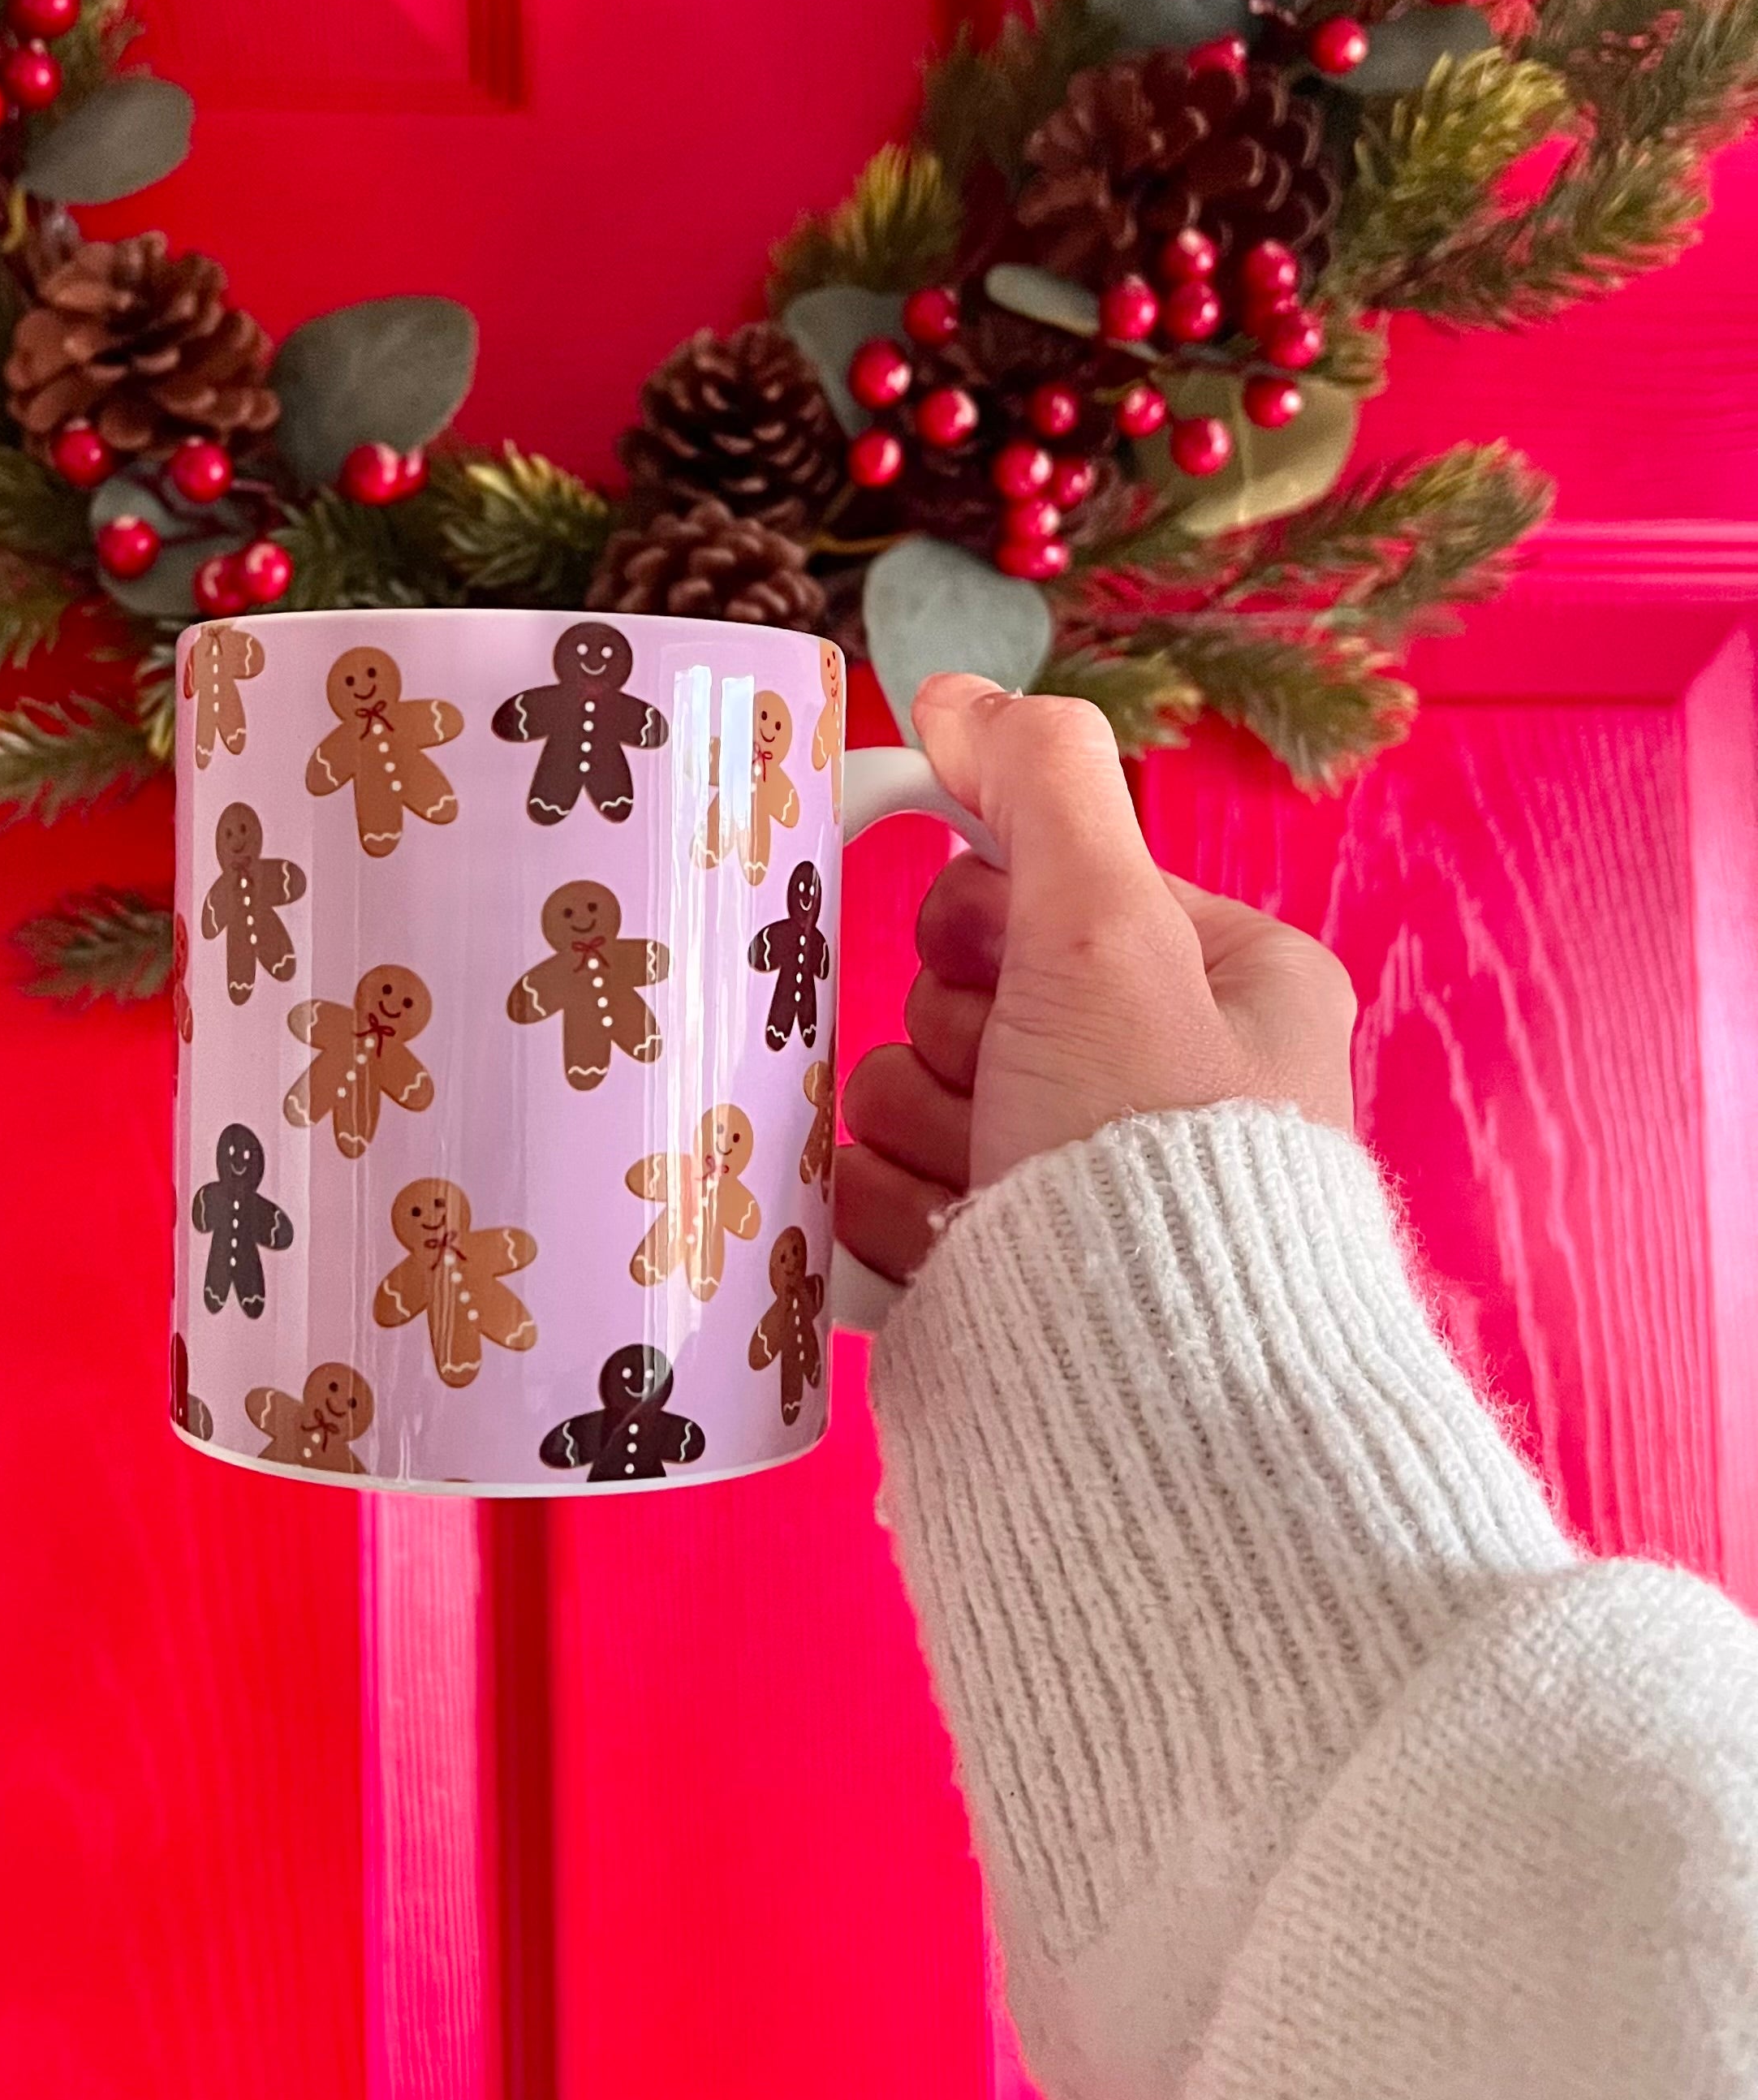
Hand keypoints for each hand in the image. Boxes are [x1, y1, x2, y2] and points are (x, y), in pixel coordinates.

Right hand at [836, 675, 1357, 1281]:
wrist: (1142, 1408)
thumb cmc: (1154, 1157)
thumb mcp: (1108, 930)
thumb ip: (1038, 785)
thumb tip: (960, 691)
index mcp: (1219, 983)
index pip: (1037, 889)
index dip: (988, 922)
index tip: (989, 959)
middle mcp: (1150, 1077)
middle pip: (955, 993)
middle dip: (952, 1044)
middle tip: (1005, 1093)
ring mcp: (1064, 1177)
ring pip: (901, 1095)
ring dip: (915, 1136)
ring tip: (978, 1188)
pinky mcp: (992, 1263)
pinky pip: (880, 1193)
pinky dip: (895, 1216)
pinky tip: (947, 1245)